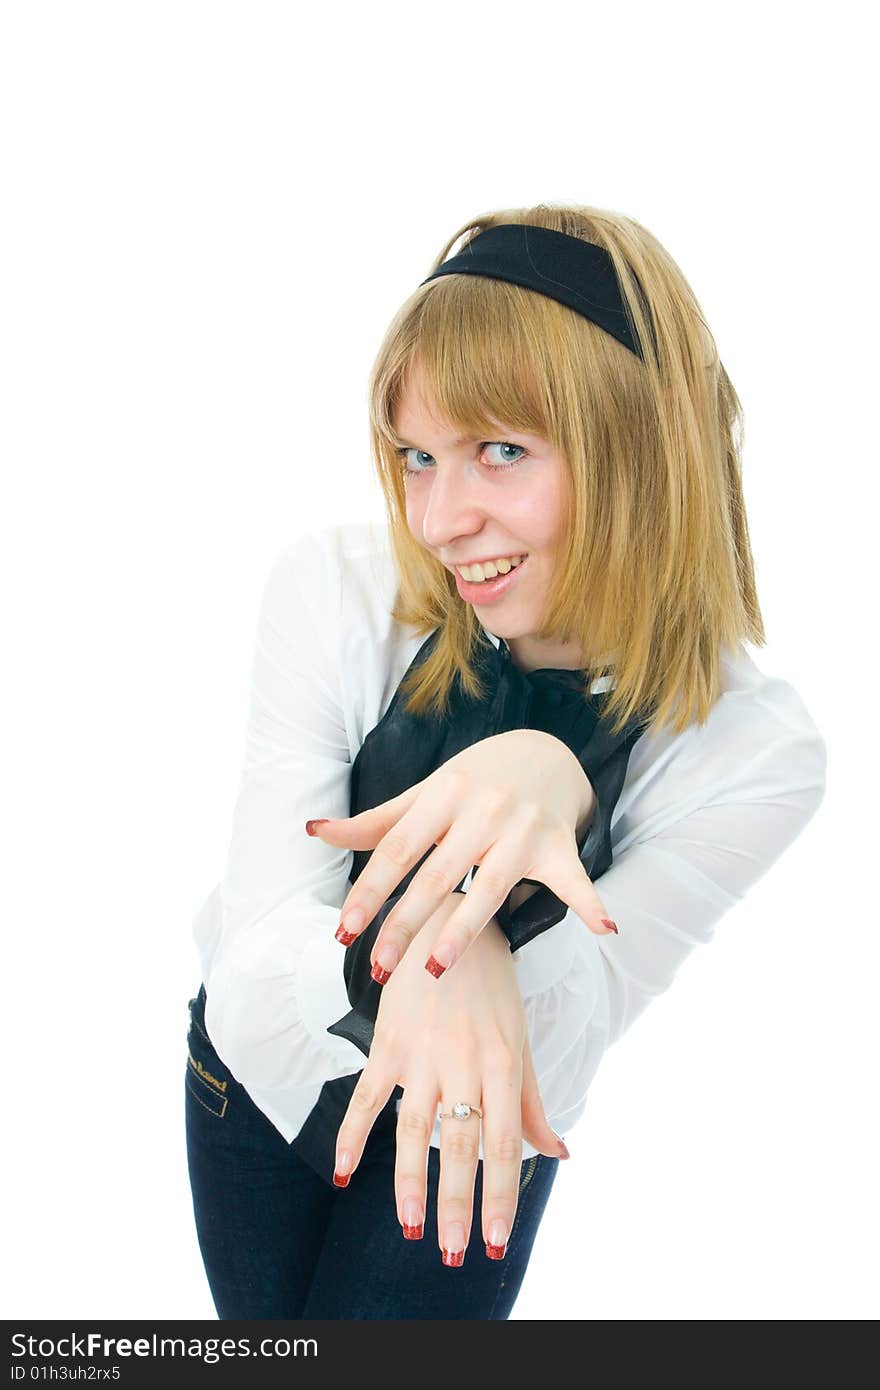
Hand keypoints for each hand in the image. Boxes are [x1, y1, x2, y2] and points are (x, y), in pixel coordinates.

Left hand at [306, 729, 617, 981]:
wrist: (544, 750)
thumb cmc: (474, 780)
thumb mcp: (424, 793)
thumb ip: (374, 822)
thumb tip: (316, 832)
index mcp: (442, 794)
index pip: (397, 849)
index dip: (369, 891)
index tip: (344, 930)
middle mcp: (481, 809)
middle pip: (436, 875)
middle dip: (404, 924)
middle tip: (378, 969)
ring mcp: (523, 828)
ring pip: (490, 886)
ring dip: (463, 929)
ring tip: (434, 970)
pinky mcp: (560, 844)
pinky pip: (575, 878)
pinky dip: (590, 902)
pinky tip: (603, 930)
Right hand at [331, 894, 568, 1261]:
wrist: (451, 924)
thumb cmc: (493, 988)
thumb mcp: (518, 1041)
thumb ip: (532, 1102)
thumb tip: (559, 1154)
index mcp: (501, 1063)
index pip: (502, 1142)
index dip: (500, 1194)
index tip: (497, 1240)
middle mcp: (463, 1062)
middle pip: (459, 1144)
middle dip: (458, 1202)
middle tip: (456, 1253)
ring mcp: (422, 1053)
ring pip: (413, 1128)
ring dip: (410, 1182)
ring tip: (411, 1227)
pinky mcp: (387, 1042)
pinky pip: (367, 1096)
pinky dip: (351, 1134)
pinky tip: (342, 1173)